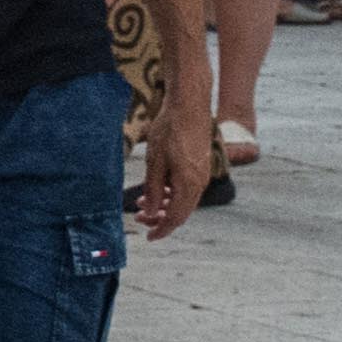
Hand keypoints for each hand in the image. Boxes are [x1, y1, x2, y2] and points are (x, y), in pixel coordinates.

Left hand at [135, 82, 212, 239]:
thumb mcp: (154, 162)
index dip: (162, 229)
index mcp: (189, 184)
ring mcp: (202, 174)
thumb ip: (152, 190)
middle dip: (160, 218)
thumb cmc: (170, 130)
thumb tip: (150, 213)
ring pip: (184, 200)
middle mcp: (200, 182)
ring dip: (164, 205)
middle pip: (181, 212)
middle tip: (138, 217)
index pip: (176, 217)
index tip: (149, 237)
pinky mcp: (200, 165)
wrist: (189, 104)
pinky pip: (187, 188)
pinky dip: (171, 193)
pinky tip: (156, 187)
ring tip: (141, 201)